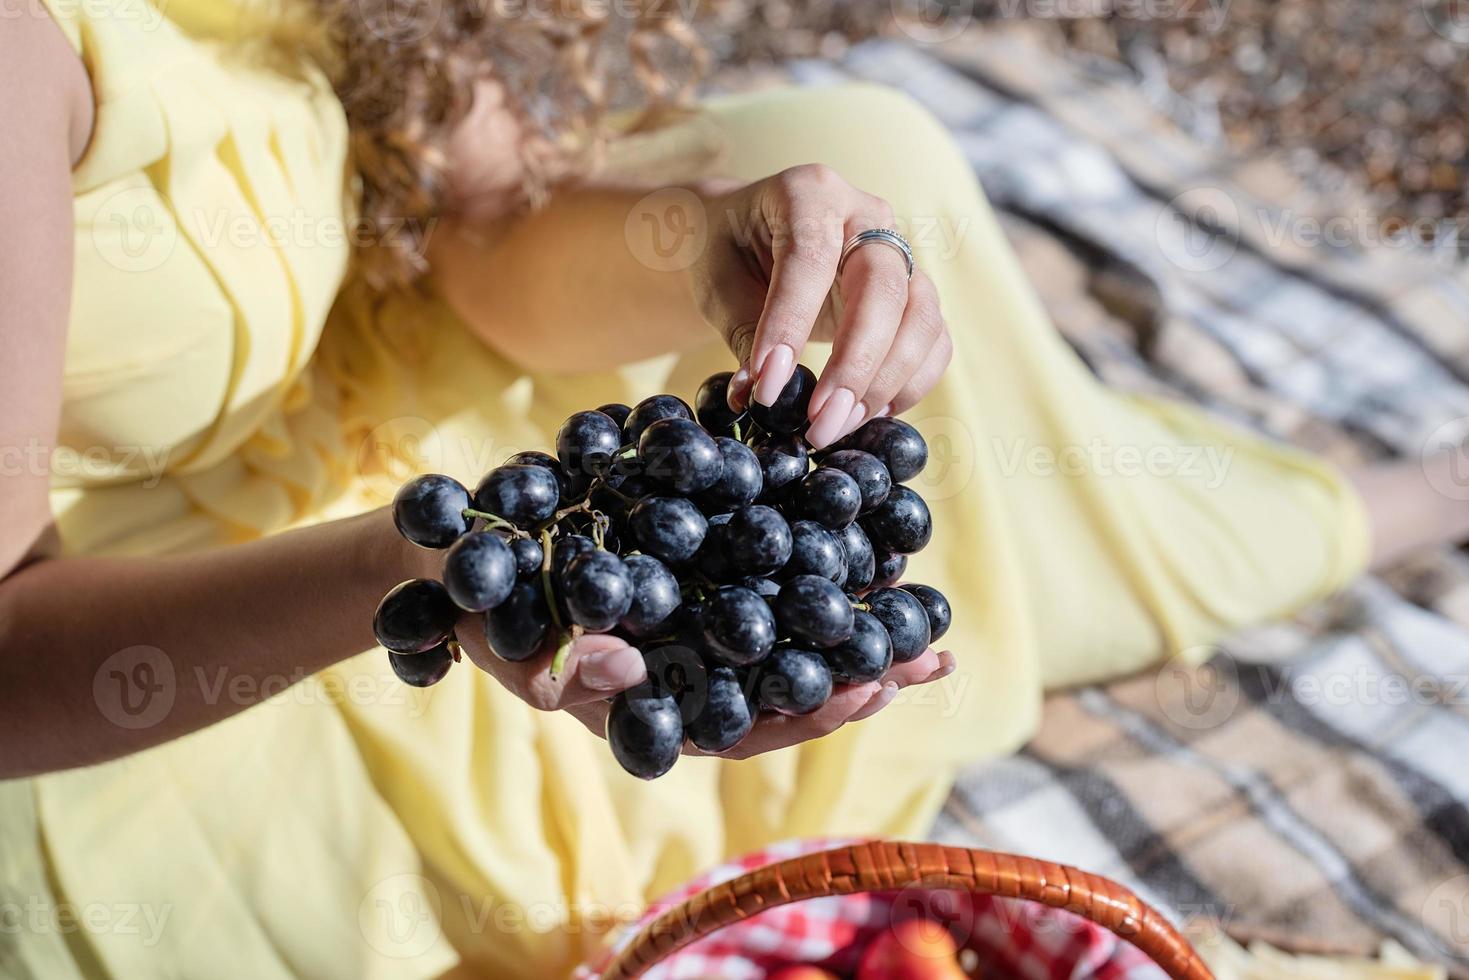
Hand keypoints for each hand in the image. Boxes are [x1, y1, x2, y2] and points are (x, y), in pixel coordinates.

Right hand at [445, 589, 955, 758]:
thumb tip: (623, 663)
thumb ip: (561, 670)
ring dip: (853, 609)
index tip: (873, 689)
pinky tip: (857, 516)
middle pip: (792, 677)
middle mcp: (699, 664)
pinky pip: (768, 555)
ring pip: (792, 618)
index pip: (754, 724)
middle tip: (931, 654)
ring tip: (919, 595)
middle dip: (861, 669)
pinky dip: (813, 540)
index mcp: (668, 706)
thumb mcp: (513, 649)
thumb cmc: (488, 618)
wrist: (470, 555)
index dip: (813, 714)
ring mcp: (705, 610)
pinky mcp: (703, 555)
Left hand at [690, 166, 952, 448]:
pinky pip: (935, 340)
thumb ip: (740, 333)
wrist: (749, 234)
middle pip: (883, 288)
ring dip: (887, 382)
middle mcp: (866, 215)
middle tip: (820, 422)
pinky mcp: (915, 293)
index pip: (810, 259)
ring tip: (840, 425)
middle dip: (854, 365)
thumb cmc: (728, 250)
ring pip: (921, 318)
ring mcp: (899, 253)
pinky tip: (870, 412)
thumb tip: (756, 395)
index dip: (790, 326)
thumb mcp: (716, 280)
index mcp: (810, 192)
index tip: (767, 386)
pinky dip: (911, 383)